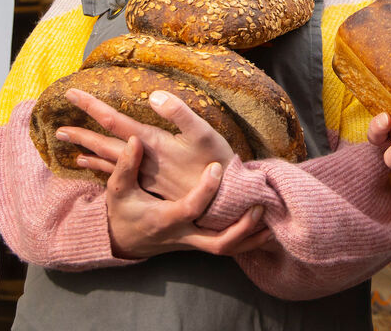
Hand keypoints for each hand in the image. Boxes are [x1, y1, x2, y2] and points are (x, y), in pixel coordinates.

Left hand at [60, 88, 235, 200]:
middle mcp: (143, 161)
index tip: (71, 94)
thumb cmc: (216, 163)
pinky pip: (119, 175)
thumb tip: (153, 95)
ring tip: (70, 148)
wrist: (223, 203)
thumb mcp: (204, 134)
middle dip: (82, 135)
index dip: (93, 107)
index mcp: (151, 143)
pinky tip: (96, 167)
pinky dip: (103, 168)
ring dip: (89, 152)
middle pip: (105, 144)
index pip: (115, 122)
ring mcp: (146, 175)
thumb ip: (180, 113)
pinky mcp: (153, 184)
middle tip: (59, 130)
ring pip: (110, 161)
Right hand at [83, 133, 271, 257]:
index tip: (217, 167)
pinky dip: (247, 241)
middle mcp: (182, 235)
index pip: (190, 209)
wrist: (122, 240)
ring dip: (250, 238)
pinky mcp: (199, 242)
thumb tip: (135, 140)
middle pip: (217, 243)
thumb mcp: (119, 190)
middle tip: (258, 206)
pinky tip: (265, 230)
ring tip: (271, 221)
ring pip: (226, 249)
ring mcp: (192, 242)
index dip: (206, 191)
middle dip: (240, 228)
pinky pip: (227, 248)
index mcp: (165, 220)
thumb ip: (126, 166)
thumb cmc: (122, 211)